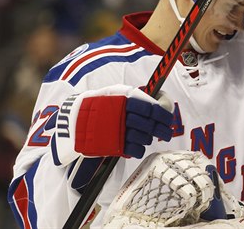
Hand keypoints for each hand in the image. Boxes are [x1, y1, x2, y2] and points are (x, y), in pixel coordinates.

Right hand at [51, 85, 173, 166]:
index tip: (168, 119)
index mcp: (125, 99)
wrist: (75, 121)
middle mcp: (123, 114)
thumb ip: (137, 97)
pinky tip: (138, 145)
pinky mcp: (114, 145)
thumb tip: (160, 100)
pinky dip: (139, 149)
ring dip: (149, 138)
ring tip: (147, 137)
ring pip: (145, 137)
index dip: (164, 115)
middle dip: (162, 130)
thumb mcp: (116, 93)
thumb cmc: (100, 105)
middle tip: (166, 133)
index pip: (152, 108)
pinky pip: (136, 150)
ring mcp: (118, 131)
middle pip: (151, 124)